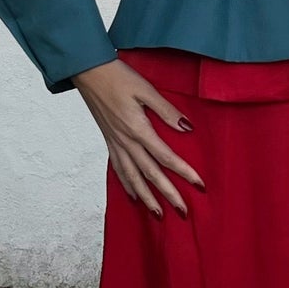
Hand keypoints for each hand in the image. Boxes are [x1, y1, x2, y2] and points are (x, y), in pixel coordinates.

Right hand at [73, 56, 203, 217]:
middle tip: (183, 212)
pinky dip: (127, 186)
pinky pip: (118, 170)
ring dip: (147, 198)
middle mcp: (126, 142)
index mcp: (138, 129)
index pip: (166, 157)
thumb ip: (167, 110)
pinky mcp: (109, 142)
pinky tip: (134, 196)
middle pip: (150, 175)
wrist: (89, 73)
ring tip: (159, 214)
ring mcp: (115, 144)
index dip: (184, 172)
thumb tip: (187, 128)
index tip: (200, 185)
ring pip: (132, 178)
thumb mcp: (146, 89)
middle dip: (168, 194)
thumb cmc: (119, 77)